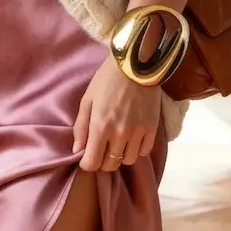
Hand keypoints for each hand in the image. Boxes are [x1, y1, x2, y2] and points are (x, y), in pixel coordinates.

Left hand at [73, 54, 161, 172]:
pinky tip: (131, 138)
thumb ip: (81, 127)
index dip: (87, 163)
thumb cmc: (106, 80)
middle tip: (101, 149)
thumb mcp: (87, 100)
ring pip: (127, 161)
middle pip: (110, 165)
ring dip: (120, 155)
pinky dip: (136, 149)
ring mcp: (138, 133)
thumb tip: (77, 151)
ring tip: (117, 143)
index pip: (92, 163)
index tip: (87, 157)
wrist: (135, 65)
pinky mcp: (152, 129)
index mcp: (100, 128)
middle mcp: (120, 135)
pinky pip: (143, 152)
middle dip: (102, 160)